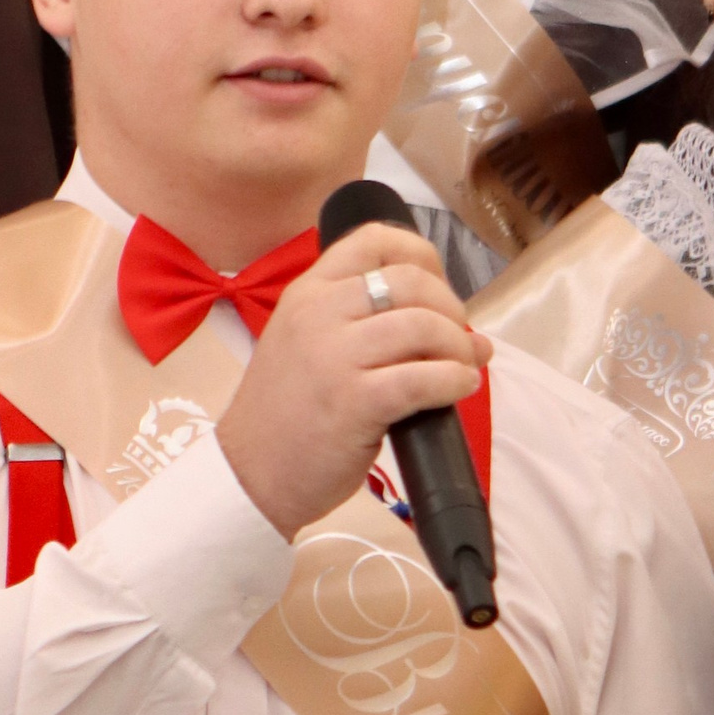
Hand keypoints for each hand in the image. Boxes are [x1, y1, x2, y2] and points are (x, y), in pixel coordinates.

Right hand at [214, 222, 486, 541]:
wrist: (249, 474)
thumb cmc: (285, 414)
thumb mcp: (306, 345)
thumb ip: (364, 325)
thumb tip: (464, 331)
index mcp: (306, 292)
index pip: (373, 240)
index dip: (422, 255)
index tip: (438, 286)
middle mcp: (318, 313)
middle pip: (409, 281)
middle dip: (450, 308)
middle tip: (456, 338)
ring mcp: (333, 357)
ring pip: (423, 325)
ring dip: (458, 346)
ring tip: (463, 367)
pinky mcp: (354, 402)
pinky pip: (423, 378)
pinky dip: (455, 380)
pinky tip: (460, 388)